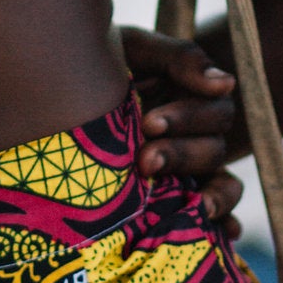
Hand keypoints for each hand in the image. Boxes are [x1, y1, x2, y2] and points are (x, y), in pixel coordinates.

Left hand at [117, 27, 242, 227]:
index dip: (187, 119)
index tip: (149, 123)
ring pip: (221, 182)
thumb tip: (226, 82)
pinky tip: (223, 233)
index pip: (215, 111)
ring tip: (195, 207)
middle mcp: (194, 133)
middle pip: (215, 148)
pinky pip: (215, 214)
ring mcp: (188, 168)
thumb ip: (179, 59)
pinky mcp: (178, 198)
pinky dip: (224, 223)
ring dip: (212, 194)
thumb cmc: (101, 64)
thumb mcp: (135, 49)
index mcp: (190, 96)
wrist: (55, 89)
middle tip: (145, 161)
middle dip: (182, 156)